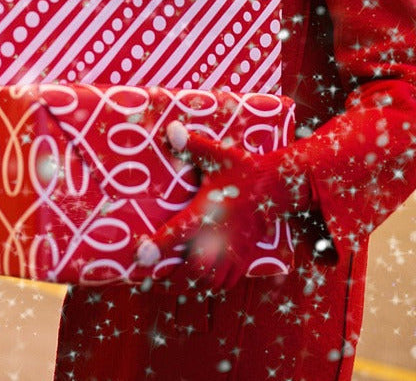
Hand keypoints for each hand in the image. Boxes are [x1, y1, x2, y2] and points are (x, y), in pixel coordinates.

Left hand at [137, 121, 311, 290]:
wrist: (276, 187)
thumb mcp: (217, 154)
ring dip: (190, 284)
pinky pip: (226, 284)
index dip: (156, 248)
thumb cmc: (242, 170)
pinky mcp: (244, 259)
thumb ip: (192, 145)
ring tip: (173, 280)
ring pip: (207, 283)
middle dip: (170, 276)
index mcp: (206, 213)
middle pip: (189, 272)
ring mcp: (233, 252)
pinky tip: (201, 278)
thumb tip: (171, 129)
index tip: (139, 257)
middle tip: (151, 275)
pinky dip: (212, 286)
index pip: (176, 234)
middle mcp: (218, 237)